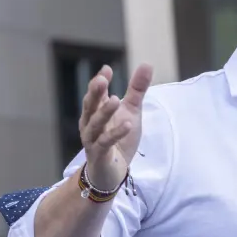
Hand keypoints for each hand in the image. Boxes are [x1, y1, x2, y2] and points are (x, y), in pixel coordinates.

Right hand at [79, 64, 153, 190]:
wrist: (113, 172)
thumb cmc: (119, 139)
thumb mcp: (132, 111)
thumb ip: (136, 90)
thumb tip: (146, 64)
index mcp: (96, 112)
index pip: (96, 94)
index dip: (99, 81)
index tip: (107, 69)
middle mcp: (90, 124)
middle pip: (90, 106)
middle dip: (95, 93)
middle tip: (102, 79)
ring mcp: (92, 140)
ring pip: (95, 124)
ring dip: (104, 112)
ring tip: (115, 99)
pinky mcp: (99, 154)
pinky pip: (106, 143)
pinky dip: (115, 133)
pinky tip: (127, 124)